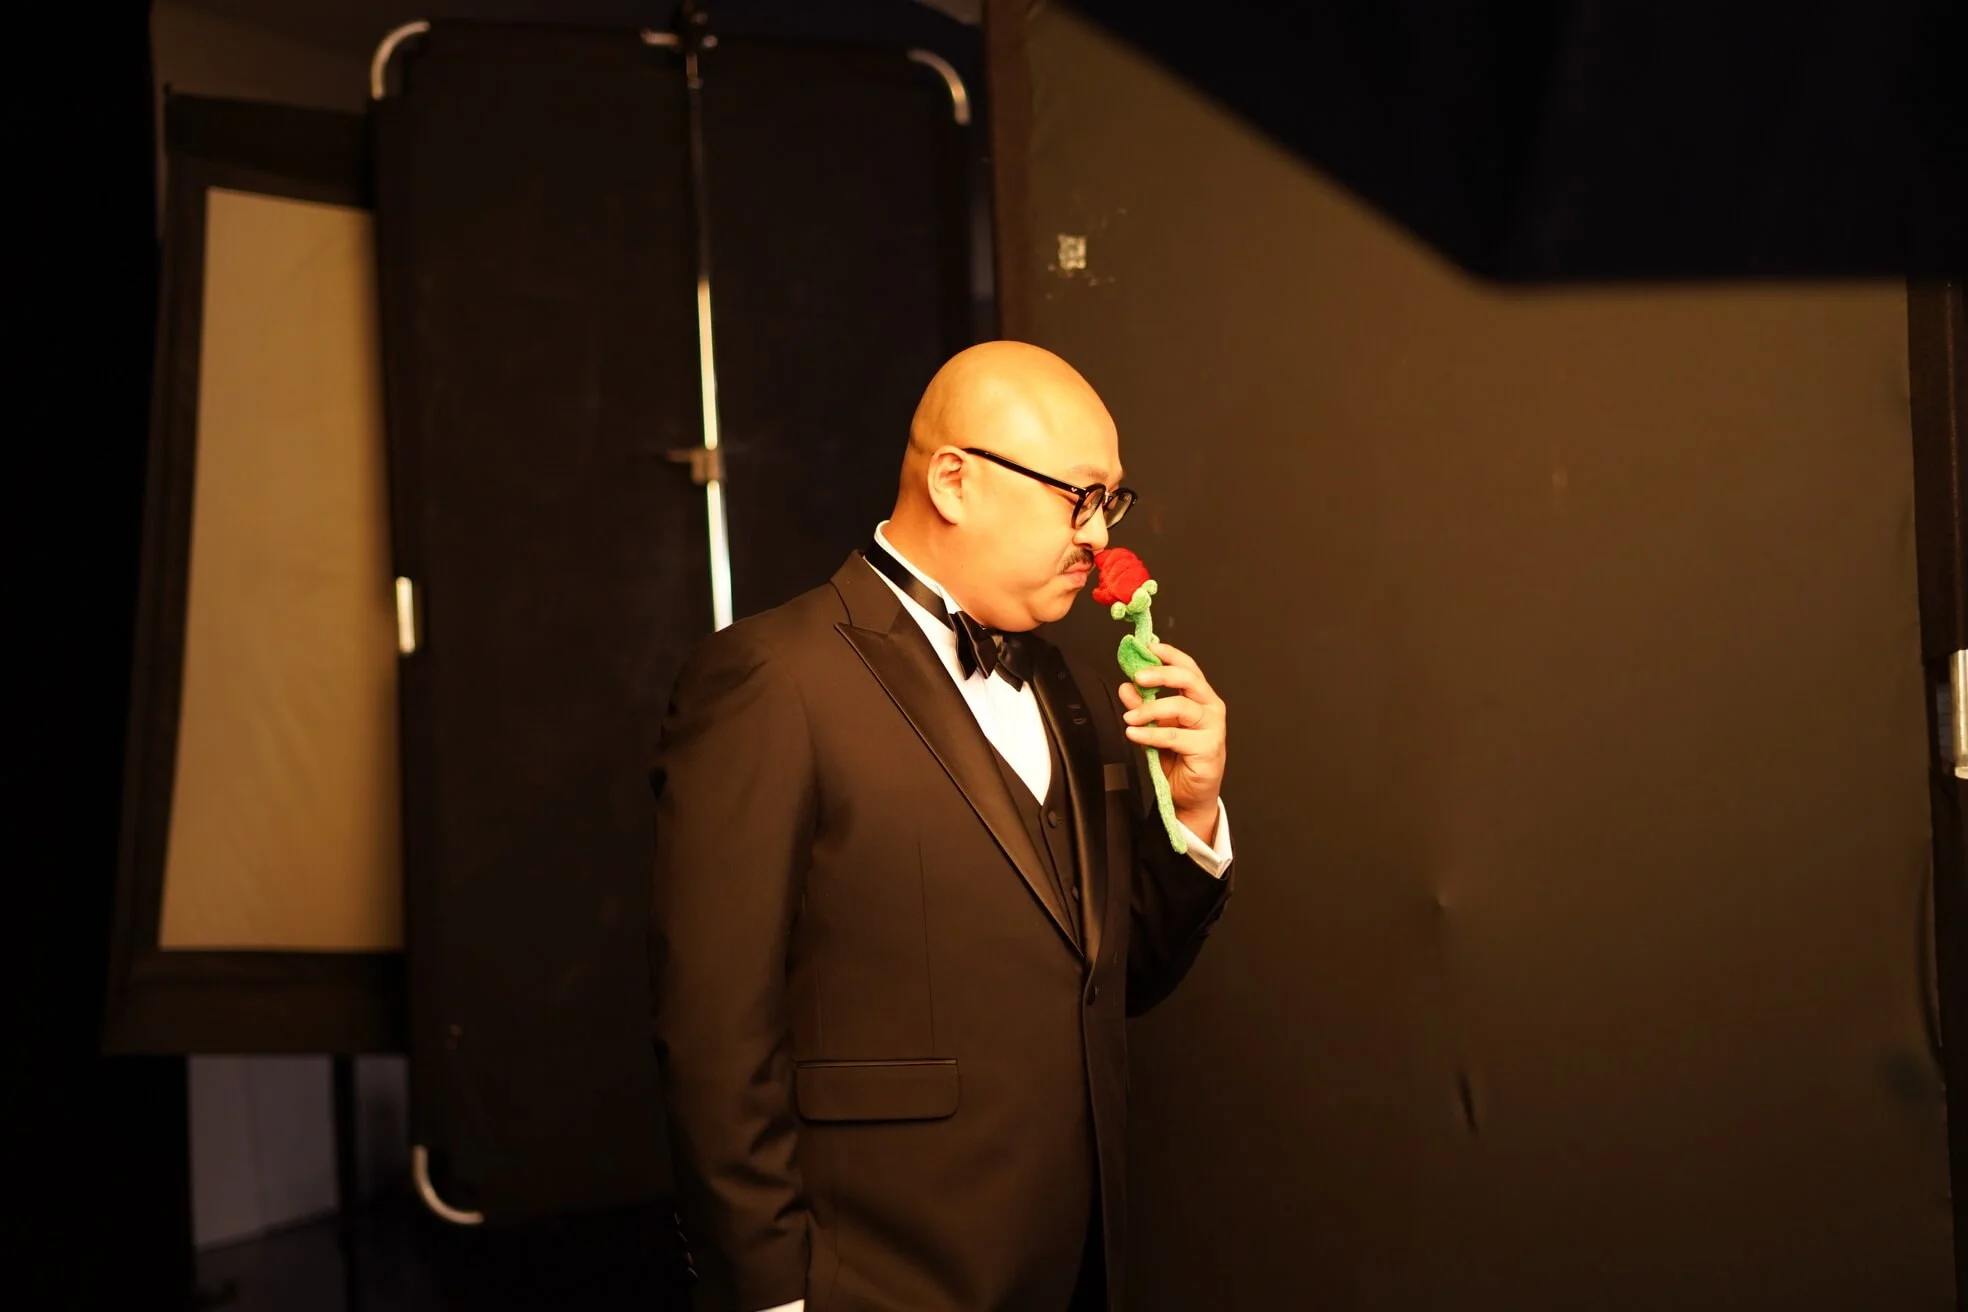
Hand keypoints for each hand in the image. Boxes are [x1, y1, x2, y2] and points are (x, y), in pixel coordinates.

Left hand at [1119, 642, 1226, 842]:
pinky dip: (1150, 733)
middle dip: (1161, 673)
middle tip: (1138, 676)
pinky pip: (1174, 736)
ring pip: (1181, 706)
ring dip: (1150, 709)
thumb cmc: (1179, 759)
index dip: (1169, 654)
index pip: (1188, 668)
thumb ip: (1143, 706)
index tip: (1149, 648)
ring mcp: (1212, 728)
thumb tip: (1126, 687)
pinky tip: (1135, 733)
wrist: (1190, 794)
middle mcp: (1211, 709)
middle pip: (1189, 679)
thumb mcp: (1154, 727)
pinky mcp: (1207, 749)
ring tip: (1130, 717)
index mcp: (1201, 698)